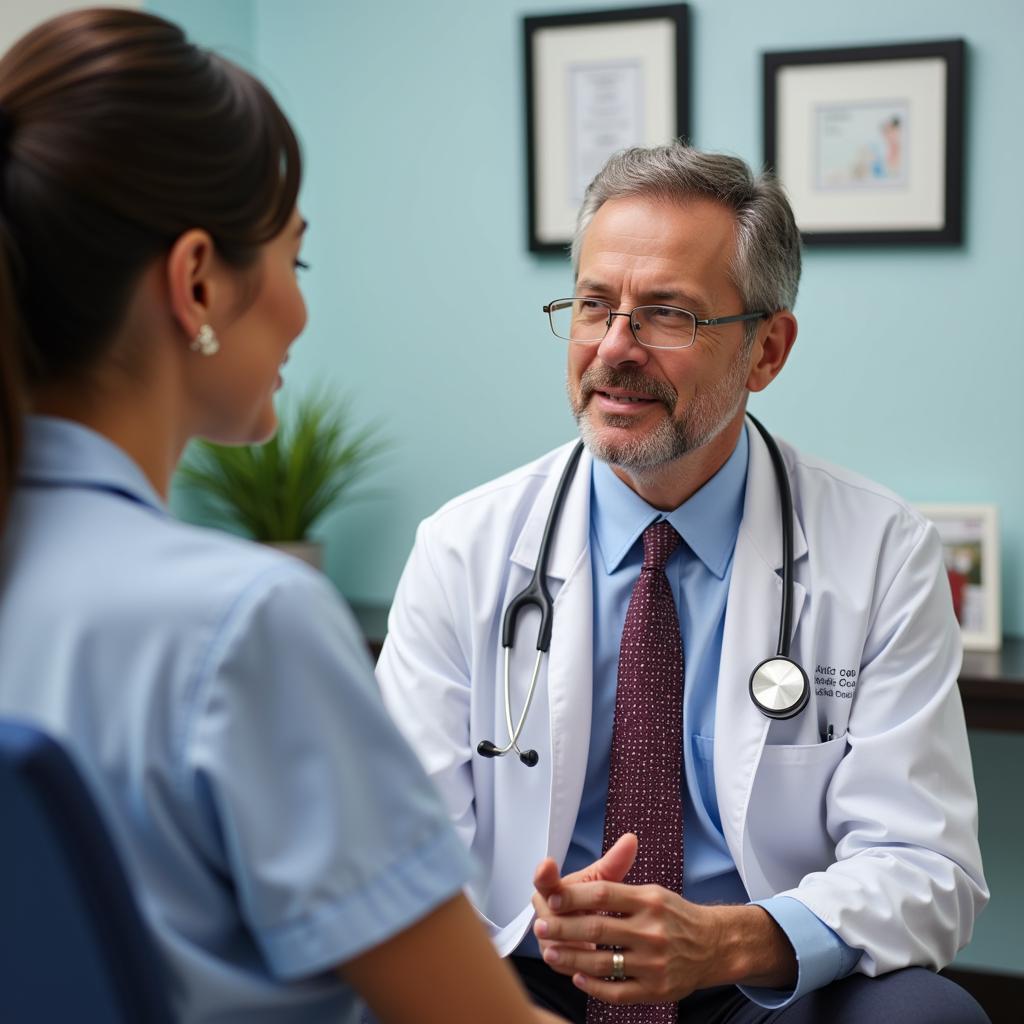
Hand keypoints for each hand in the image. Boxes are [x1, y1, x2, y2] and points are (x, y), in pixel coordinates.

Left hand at [533, 875, 718, 1004]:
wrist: (713, 945)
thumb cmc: (673, 915)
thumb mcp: (650, 891)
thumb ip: (615, 885)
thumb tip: (577, 880)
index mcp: (648, 900)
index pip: (603, 893)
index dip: (573, 897)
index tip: (551, 898)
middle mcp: (652, 930)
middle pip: (596, 927)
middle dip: (562, 928)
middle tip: (539, 927)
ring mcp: (654, 962)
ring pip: (601, 963)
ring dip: (570, 959)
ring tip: (550, 953)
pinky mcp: (656, 989)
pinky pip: (617, 991)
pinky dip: (593, 986)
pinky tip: (578, 977)